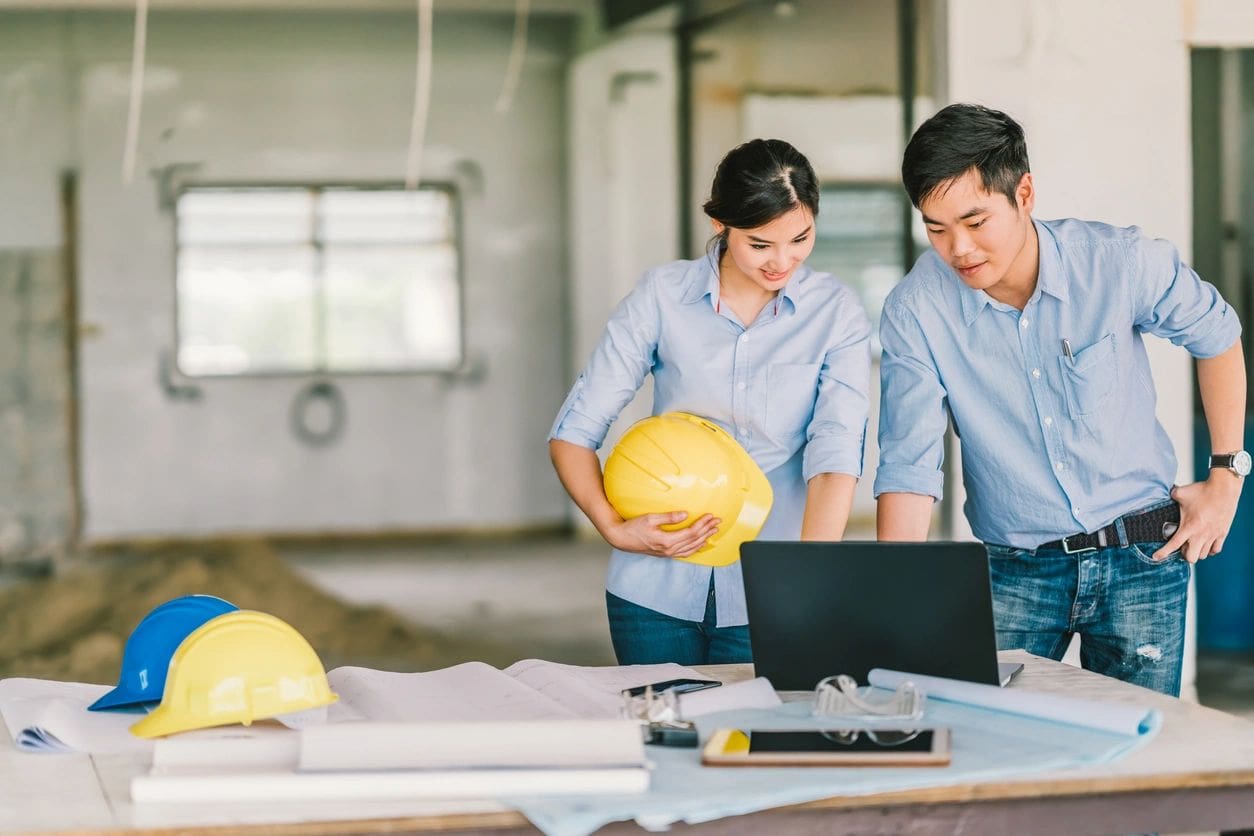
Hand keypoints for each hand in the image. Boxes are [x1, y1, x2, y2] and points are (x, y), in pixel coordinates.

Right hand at [604, 511, 719, 558]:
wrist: (621, 538)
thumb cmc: (633, 527)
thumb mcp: (651, 518)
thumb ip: (669, 517)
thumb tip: (686, 514)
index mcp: (667, 541)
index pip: (691, 532)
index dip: (703, 524)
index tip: (711, 516)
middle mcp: (669, 550)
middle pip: (694, 540)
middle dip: (708, 530)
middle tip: (718, 522)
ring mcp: (668, 553)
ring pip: (692, 548)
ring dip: (704, 539)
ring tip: (714, 531)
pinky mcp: (666, 553)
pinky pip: (685, 552)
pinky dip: (696, 547)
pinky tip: (701, 543)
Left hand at [1154, 475, 1243, 561]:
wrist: (1224, 489)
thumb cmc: (1203, 491)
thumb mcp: (1180, 493)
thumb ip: (1170, 496)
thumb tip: (1166, 494)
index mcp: (1189, 526)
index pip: (1174, 544)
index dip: (1163, 553)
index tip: (1156, 557)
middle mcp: (1201, 534)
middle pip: (1191, 557)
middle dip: (1184, 555)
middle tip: (1182, 546)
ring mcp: (1213, 535)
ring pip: (1203, 555)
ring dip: (1196, 552)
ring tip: (1193, 544)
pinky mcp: (1223, 533)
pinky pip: (1216, 549)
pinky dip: (1210, 550)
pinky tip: (1205, 544)